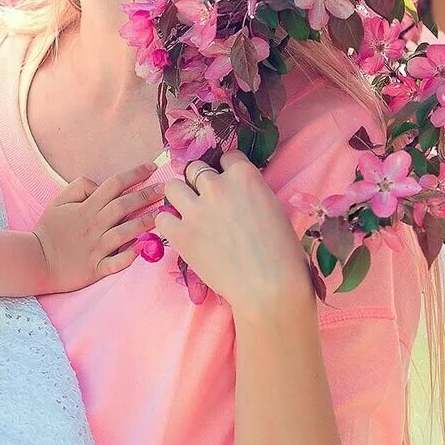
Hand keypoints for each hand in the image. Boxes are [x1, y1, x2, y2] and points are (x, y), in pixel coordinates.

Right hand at [32, 164, 163, 292]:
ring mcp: (96, 247)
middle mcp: (94, 225)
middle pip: (124, 206)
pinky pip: (117, 262)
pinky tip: (145, 248)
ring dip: (146, 222)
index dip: (134, 174)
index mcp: (86, 208)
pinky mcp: (97, 268)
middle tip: (167, 188)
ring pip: (125, 232)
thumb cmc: (49, 230)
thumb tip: (101, 186)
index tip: (151, 167)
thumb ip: (80, 187)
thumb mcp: (58, 201)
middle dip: (147, 195)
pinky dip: (131, 256)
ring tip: (164, 215)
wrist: (36, 260)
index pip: (113, 185)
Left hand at [157, 151, 313, 319]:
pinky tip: (182, 233)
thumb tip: (235, 192)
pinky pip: (162, 218)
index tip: (228, 185)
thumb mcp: (273, 208)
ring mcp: (195, 210)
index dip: (226, 171)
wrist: (270, 288)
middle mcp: (217, 186)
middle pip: (195, 169)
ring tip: (189, 213)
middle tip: (207, 201)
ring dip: (180, 197)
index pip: (226, 156)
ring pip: (172, 187)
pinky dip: (170, 224)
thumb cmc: (283, 253)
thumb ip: (250, 192)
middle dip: (200, 182)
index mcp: (244, 176)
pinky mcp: (180, 234)